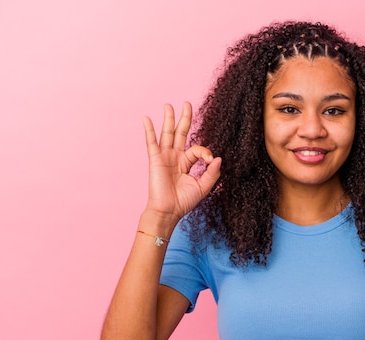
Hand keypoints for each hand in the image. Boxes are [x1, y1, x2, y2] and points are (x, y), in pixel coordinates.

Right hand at [142, 102, 220, 222]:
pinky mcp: (155, 159)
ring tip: (169, 105)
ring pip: (167, 133)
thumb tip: (218, 158)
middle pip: (181, 133)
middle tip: (187, 103)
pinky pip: (151, 142)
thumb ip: (212, 173)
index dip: (205, 152)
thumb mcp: (203, 187)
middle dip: (185, 118)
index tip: (210, 161)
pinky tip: (146, 118)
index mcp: (186, 163)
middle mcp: (175, 157)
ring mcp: (165, 157)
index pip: (197, 149)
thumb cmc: (184, 201)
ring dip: (168, 119)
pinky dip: (149, 130)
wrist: (168, 211)